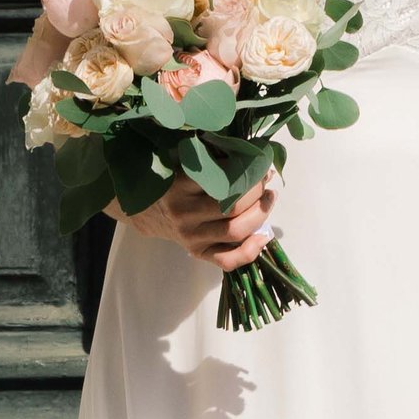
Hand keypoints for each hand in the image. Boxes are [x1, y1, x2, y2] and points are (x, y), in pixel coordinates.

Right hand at [124, 168, 280, 271]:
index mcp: (181, 186)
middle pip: (233, 207)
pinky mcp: (198, 253)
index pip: (222, 179)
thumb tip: (255, 158)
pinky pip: (228, 260)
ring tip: (268, 200)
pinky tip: (263, 236)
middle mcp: (185, 214)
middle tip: (265, 183)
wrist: (150, 212)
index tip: (259, 165)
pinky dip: (251, 250)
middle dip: (257, 193)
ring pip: (235, 231)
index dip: (248, 173)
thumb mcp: (186, 165)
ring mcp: (192, 237)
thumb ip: (214, 160)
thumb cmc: (175, 182)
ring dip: (260, 215)